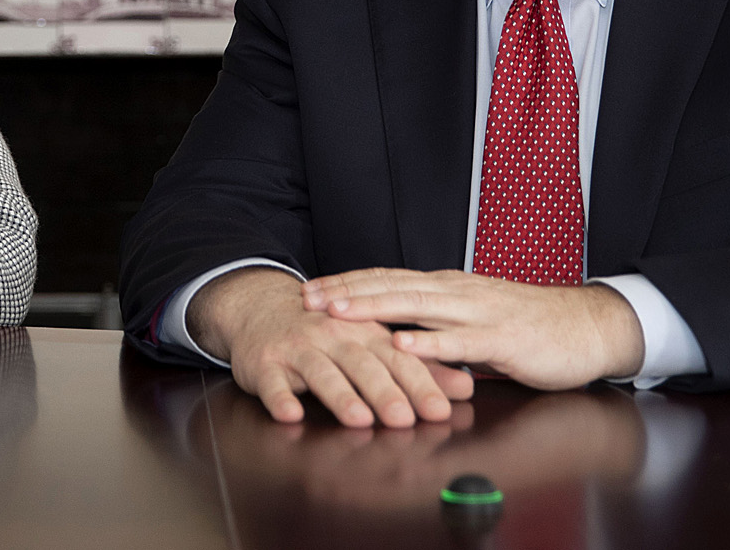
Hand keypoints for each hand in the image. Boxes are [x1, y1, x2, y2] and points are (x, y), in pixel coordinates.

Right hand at [189, 267, 474, 428]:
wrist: (262, 309)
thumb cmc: (326, 333)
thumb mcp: (373, 343)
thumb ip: (419, 367)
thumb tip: (466, 388)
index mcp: (364, 333)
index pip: (397, 357)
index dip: (419, 383)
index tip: (440, 410)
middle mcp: (332, 336)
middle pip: (362, 363)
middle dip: (384, 391)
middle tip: (405, 419)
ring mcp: (297, 348)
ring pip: (320, 371)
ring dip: (339, 395)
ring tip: (358, 419)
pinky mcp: (264, 362)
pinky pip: (271, 381)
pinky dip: (279, 397)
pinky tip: (290, 414)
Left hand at [300, 269, 645, 389]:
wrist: (587, 328)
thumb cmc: (531, 329)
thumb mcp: (473, 325)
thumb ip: (438, 330)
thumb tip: (397, 341)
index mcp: (449, 289)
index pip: (389, 279)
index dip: (349, 283)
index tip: (311, 289)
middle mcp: (458, 292)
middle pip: (393, 286)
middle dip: (347, 292)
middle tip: (308, 297)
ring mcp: (479, 312)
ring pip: (418, 306)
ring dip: (375, 308)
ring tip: (339, 313)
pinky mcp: (503, 338)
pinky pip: (461, 340)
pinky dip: (429, 343)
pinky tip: (403, 345)